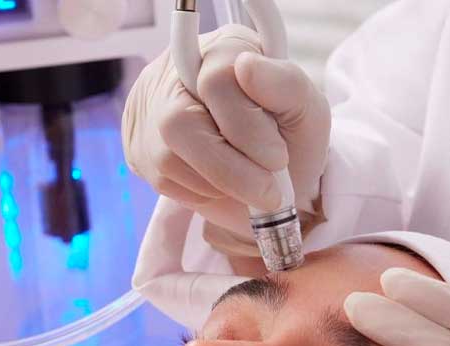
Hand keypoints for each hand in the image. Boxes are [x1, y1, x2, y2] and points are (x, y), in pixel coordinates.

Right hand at [122, 24, 330, 243]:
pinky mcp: (142, 149)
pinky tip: (225, 184)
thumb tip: (246, 66)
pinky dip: (203, 193)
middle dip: (231, 169)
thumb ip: (286, 85)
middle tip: (267, 191)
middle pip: (180, 122)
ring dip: (220, 184)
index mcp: (225, 49)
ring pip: (168, 157)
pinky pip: (164, 180)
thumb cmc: (290, 137)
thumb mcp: (306, 111)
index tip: (278, 158)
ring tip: (250, 184)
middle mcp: (179, 73)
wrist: (275, 176)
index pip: (216, 81)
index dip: (248, 129)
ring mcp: (153, 110)